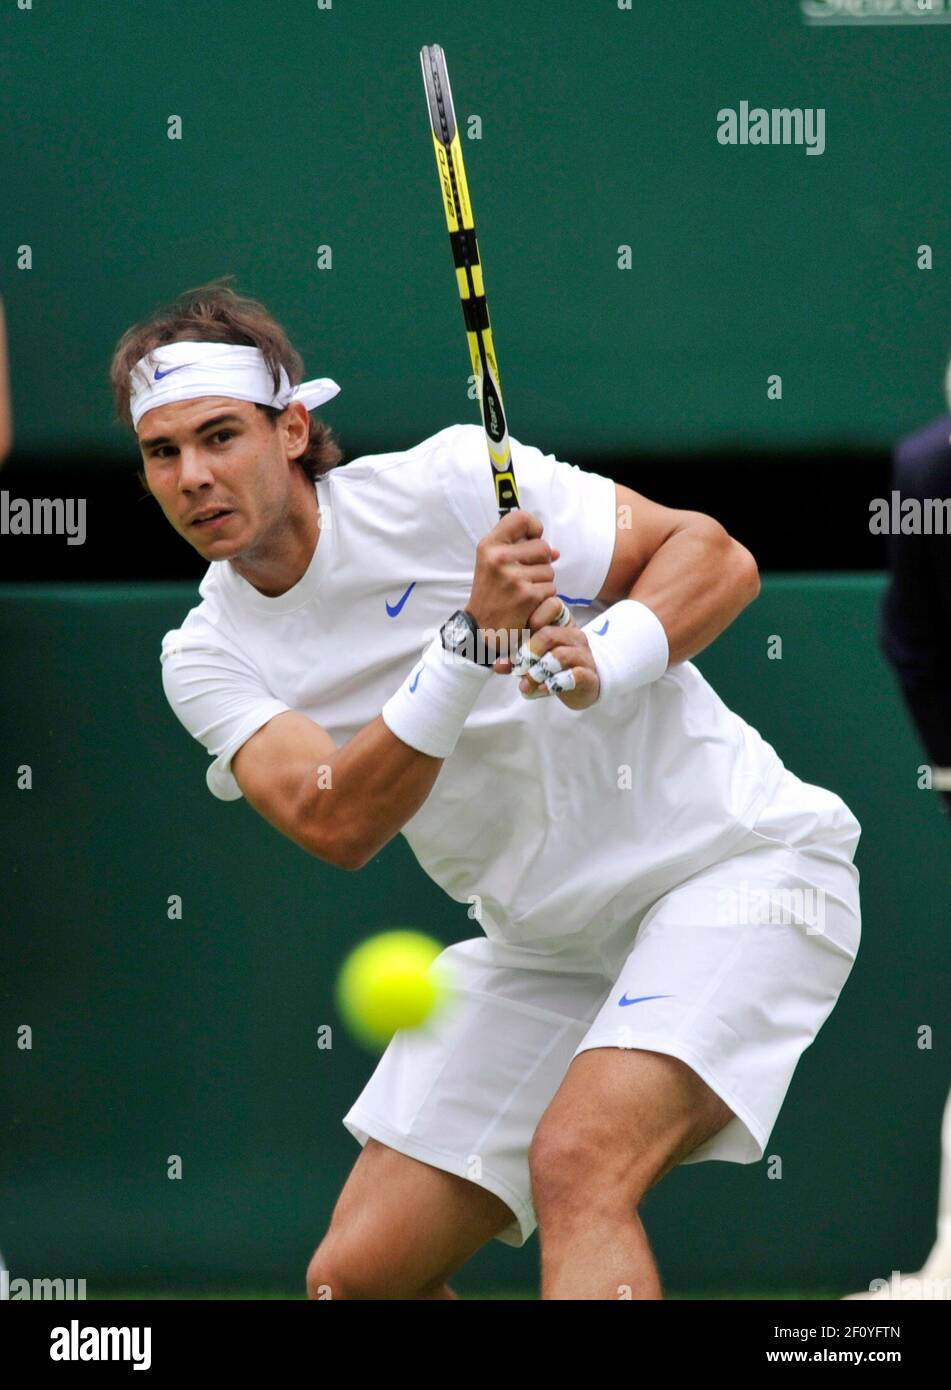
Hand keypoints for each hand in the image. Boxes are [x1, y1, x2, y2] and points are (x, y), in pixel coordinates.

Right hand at [467, 510, 560, 648]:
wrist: (481, 628)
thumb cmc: (490, 593)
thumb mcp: (493, 564)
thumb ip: (521, 550)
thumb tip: (556, 552)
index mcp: (489, 546)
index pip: (520, 518)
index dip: (533, 527)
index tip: (532, 539)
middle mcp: (499, 558)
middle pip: (542, 546)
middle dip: (541, 562)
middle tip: (525, 575)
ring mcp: (514, 577)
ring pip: (549, 569)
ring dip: (543, 581)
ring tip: (523, 591)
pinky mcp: (527, 595)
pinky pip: (551, 588)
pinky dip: (544, 597)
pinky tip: (528, 603)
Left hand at [496, 595, 601, 710]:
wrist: (583, 687)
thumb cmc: (555, 667)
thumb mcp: (533, 660)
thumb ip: (516, 659)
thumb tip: (497, 665)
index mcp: (561, 623)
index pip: (552, 606)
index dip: (532, 619)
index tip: (516, 639)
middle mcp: (574, 635)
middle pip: (548, 635)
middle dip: (528, 653)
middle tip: (518, 668)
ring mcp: (584, 654)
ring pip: (559, 656)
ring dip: (537, 672)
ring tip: (526, 684)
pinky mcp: (588, 674)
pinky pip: (572, 676)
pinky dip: (553, 684)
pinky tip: (542, 690)